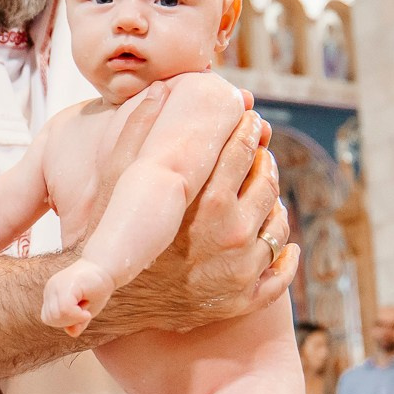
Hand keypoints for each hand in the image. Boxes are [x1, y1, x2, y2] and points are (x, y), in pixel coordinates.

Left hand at [42, 260, 116, 335]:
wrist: (107, 268)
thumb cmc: (97, 288)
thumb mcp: (85, 311)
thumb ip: (76, 323)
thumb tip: (71, 332)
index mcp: (51, 295)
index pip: (48, 318)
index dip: (64, 322)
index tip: (80, 312)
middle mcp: (50, 289)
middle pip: (50, 318)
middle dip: (69, 321)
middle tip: (83, 308)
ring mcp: (57, 285)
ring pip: (57, 315)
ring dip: (75, 317)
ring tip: (85, 304)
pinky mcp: (67, 285)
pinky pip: (65, 309)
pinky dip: (78, 315)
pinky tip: (87, 307)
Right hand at [115, 107, 292, 332]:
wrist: (106, 302)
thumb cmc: (110, 236)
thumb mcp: (116, 181)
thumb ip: (137, 133)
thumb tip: (158, 91)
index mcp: (209, 203)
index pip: (243, 152)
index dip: (247, 130)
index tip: (248, 120)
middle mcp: (233, 236)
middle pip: (267, 184)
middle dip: (263, 161)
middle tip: (259, 150)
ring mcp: (241, 271)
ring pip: (277, 224)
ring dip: (274, 203)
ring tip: (264, 191)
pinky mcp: (242, 299)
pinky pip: (279, 273)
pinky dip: (286, 256)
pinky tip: (285, 245)